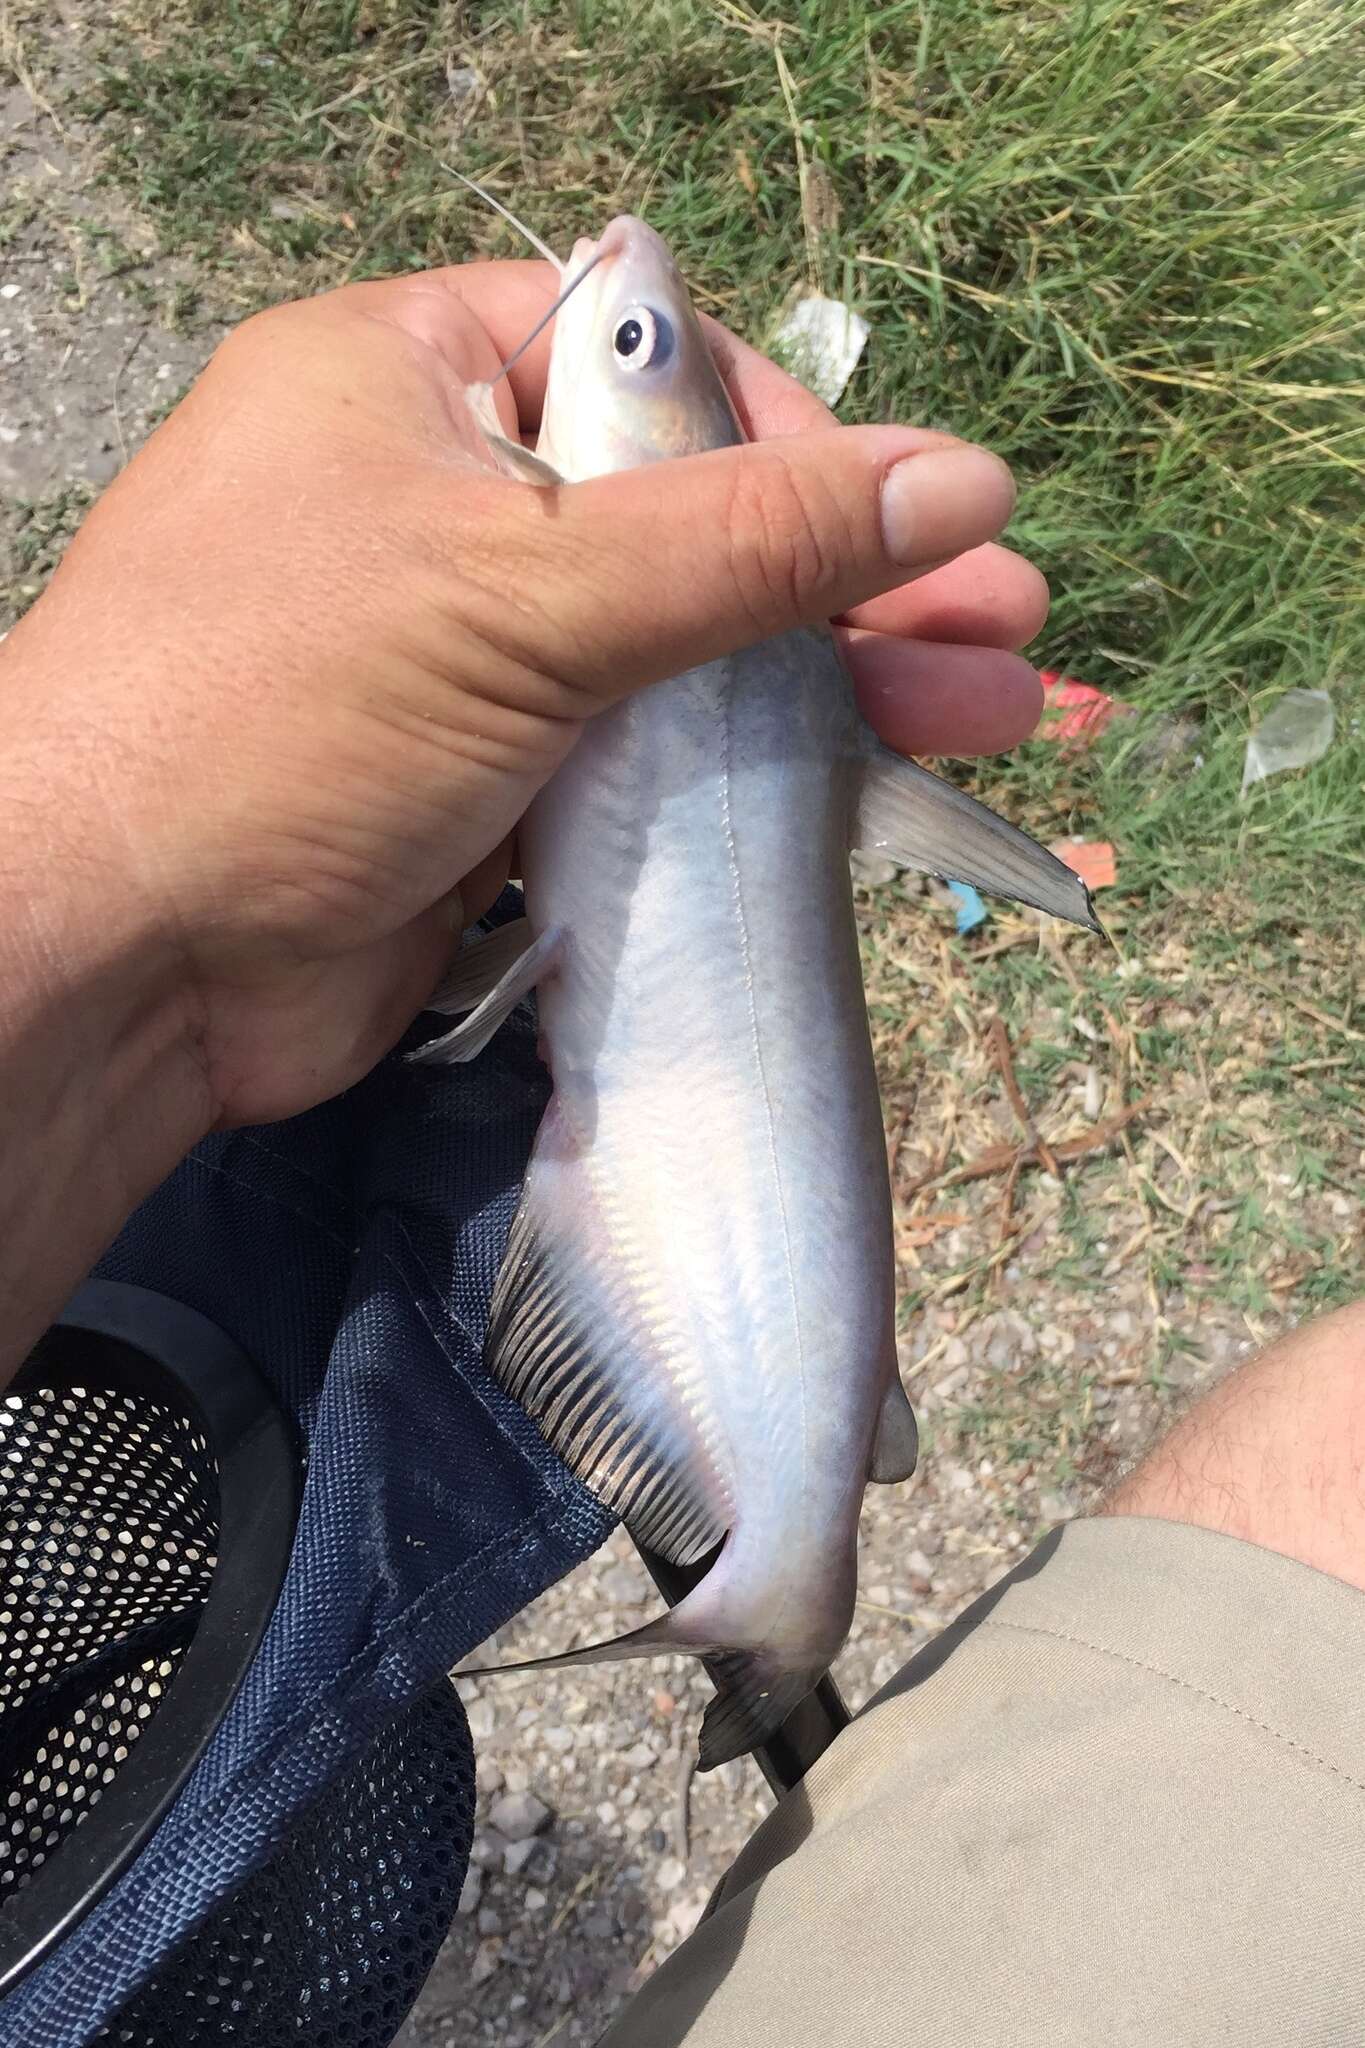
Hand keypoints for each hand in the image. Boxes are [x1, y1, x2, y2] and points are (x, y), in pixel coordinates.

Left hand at [2, 260, 1045, 1134]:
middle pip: (687, 514)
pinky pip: (651, 758)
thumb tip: (963, 479)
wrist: (126, 964)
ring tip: (1003, 706)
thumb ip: (752, 541)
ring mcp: (466, 660)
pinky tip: (890, 782)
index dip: (769, 422)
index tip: (879, 508)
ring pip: (684, 650)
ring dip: (838, 679)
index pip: (629, 354)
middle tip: (1006, 614)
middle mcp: (438, 505)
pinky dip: (758, 772)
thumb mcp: (530, 592)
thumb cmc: (288, 713)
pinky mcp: (493, 791)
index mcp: (408, 381)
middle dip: (852, 571)